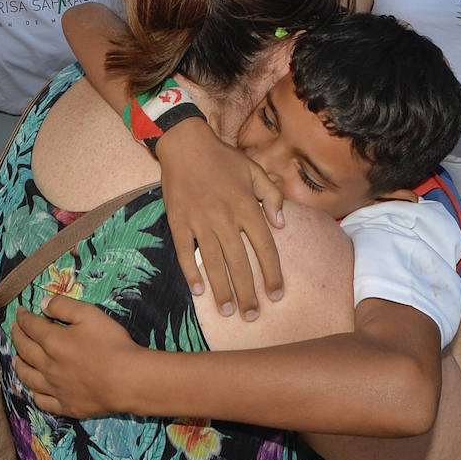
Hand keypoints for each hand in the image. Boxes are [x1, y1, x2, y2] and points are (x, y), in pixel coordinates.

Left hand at [12, 296, 138, 417]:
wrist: (127, 380)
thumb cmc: (111, 343)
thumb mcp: (89, 314)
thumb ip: (64, 306)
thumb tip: (42, 303)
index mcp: (53, 341)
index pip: (31, 326)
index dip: (23, 317)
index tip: (20, 311)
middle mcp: (48, 366)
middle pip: (25, 350)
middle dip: (17, 337)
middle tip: (14, 329)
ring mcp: (55, 388)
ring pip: (28, 377)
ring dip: (19, 365)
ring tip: (16, 359)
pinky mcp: (65, 406)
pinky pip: (42, 401)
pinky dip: (33, 394)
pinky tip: (32, 390)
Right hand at [159, 119, 284, 319]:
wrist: (185, 143)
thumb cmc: (223, 158)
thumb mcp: (254, 170)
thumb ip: (272, 196)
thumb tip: (282, 224)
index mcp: (246, 206)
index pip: (264, 247)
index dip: (272, 274)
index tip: (277, 295)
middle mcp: (224, 217)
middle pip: (239, 262)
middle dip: (247, 292)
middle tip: (252, 316)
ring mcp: (199, 221)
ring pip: (212, 262)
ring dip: (221, 289)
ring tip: (228, 311)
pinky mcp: (178, 221)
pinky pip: (183, 252)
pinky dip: (190, 272)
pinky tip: (198, 291)